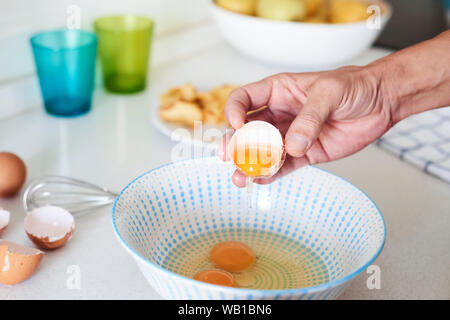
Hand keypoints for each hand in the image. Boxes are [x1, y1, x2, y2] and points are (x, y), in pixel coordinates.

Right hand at [219, 66, 393, 186]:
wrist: (381, 103)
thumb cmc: (355, 86)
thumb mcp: (330, 92)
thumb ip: (310, 117)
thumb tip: (292, 144)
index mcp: (278, 91)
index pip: (245, 99)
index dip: (235, 111)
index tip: (238, 125)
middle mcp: (279, 114)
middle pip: (248, 130)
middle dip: (236, 144)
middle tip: (229, 156)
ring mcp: (290, 136)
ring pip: (262, 152)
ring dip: (249, 165)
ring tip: (241, 178)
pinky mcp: (304, 154)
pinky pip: (283, 166)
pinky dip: (271, 174)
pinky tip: (260, 181)